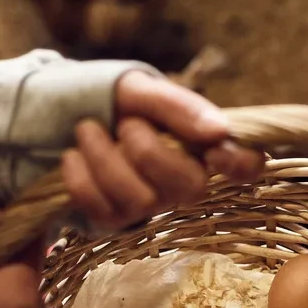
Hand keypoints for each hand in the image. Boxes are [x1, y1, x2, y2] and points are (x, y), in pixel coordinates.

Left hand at [61, 70, 264, 228]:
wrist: (60, 110)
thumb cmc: (113, 99)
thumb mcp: (142, 88)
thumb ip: (179, 106)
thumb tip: (220, 131)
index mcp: (199, 146)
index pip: (246, 165)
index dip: (242, 163)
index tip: (217, 150)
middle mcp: (182, 182)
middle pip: (189, 187)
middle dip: (148, 151)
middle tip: (125, 124)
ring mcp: (149, 206)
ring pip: (141, 200)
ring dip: (104, 157)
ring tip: (87, 129)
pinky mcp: (115, 220)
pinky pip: (102, 209)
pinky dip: (80, 175)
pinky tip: (74, 155)